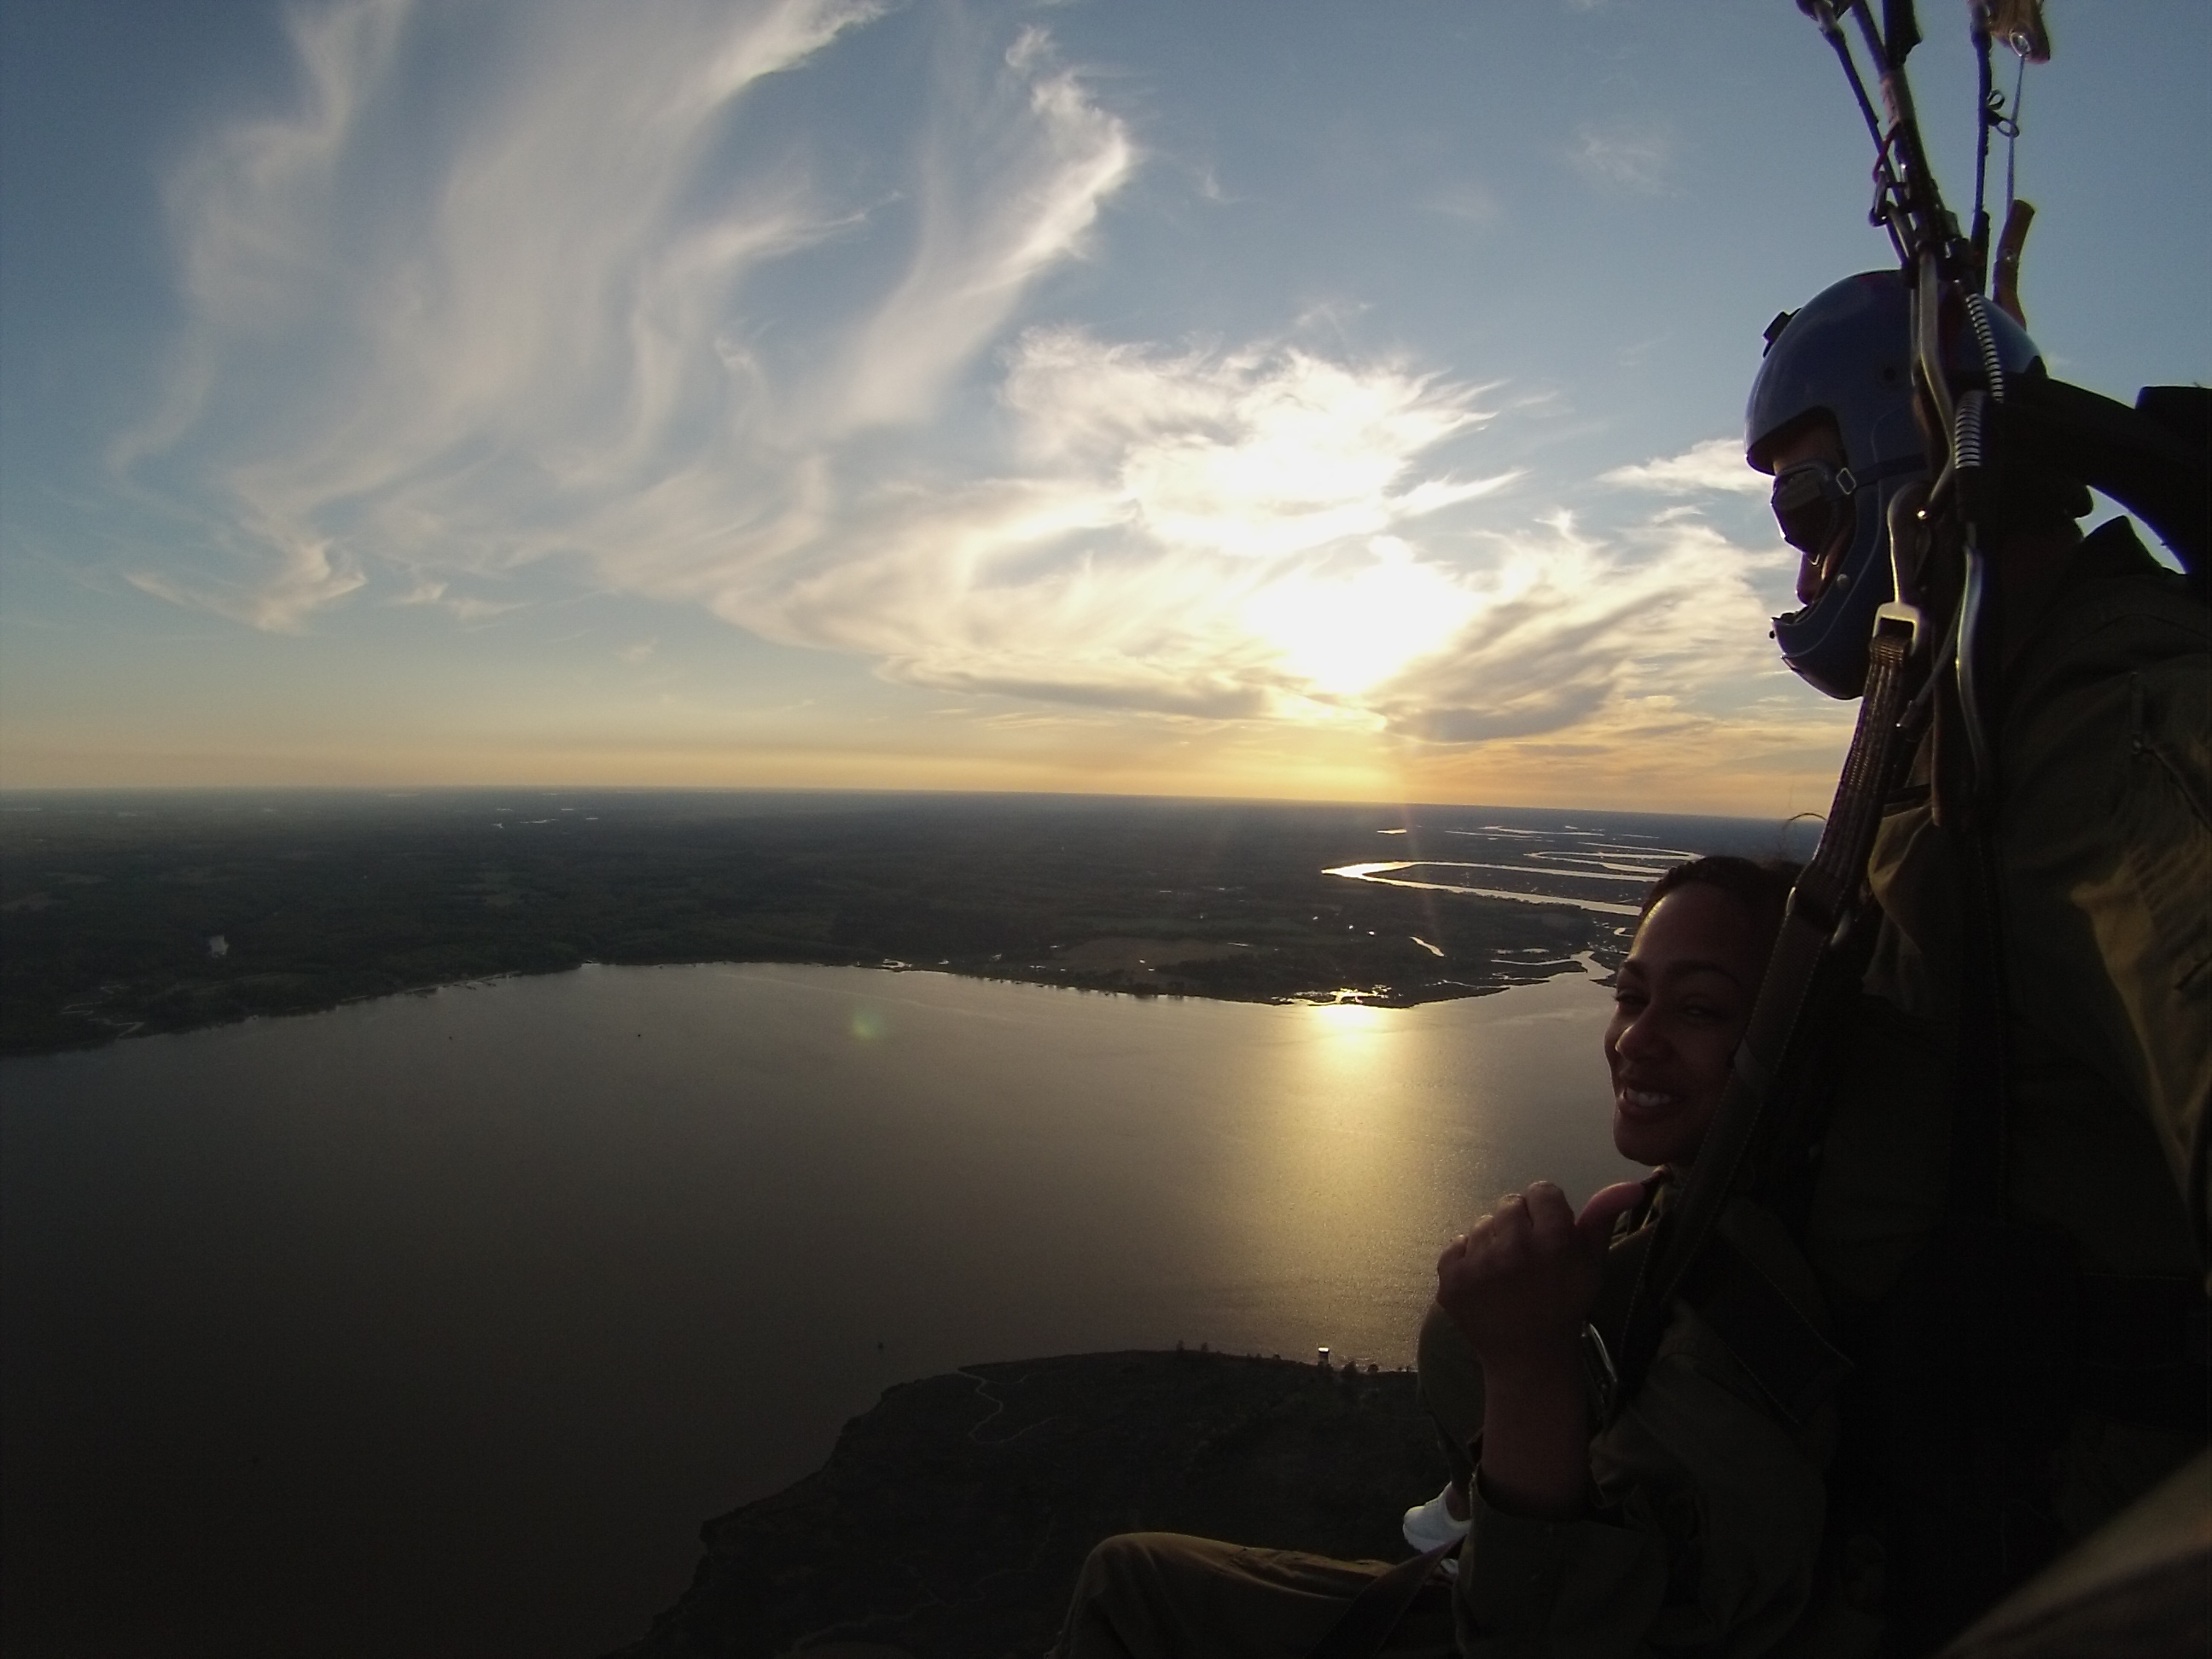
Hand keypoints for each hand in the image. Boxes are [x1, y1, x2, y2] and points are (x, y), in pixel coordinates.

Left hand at [1435, 1180, 1646, 1373]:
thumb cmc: (1565, 1307)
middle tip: (1528, 1256)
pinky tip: (1486, 1281)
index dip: (1548, 1211)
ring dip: (1494, 1241)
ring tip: (1508, 1272)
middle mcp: (1513, 1248)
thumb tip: (1632, 1184)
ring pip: (1482, 1223)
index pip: (1542, 1191)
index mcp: (1553, 1242)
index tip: (1550, 1235)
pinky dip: (1468, 1259)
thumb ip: (1603, 1218)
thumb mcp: (1591, 1264)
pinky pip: (1456, 1245)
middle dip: (1520, 1223)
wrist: (1529, 1360)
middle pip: (1510, 1203)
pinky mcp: (1451, 1279)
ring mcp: (1478, 1265)